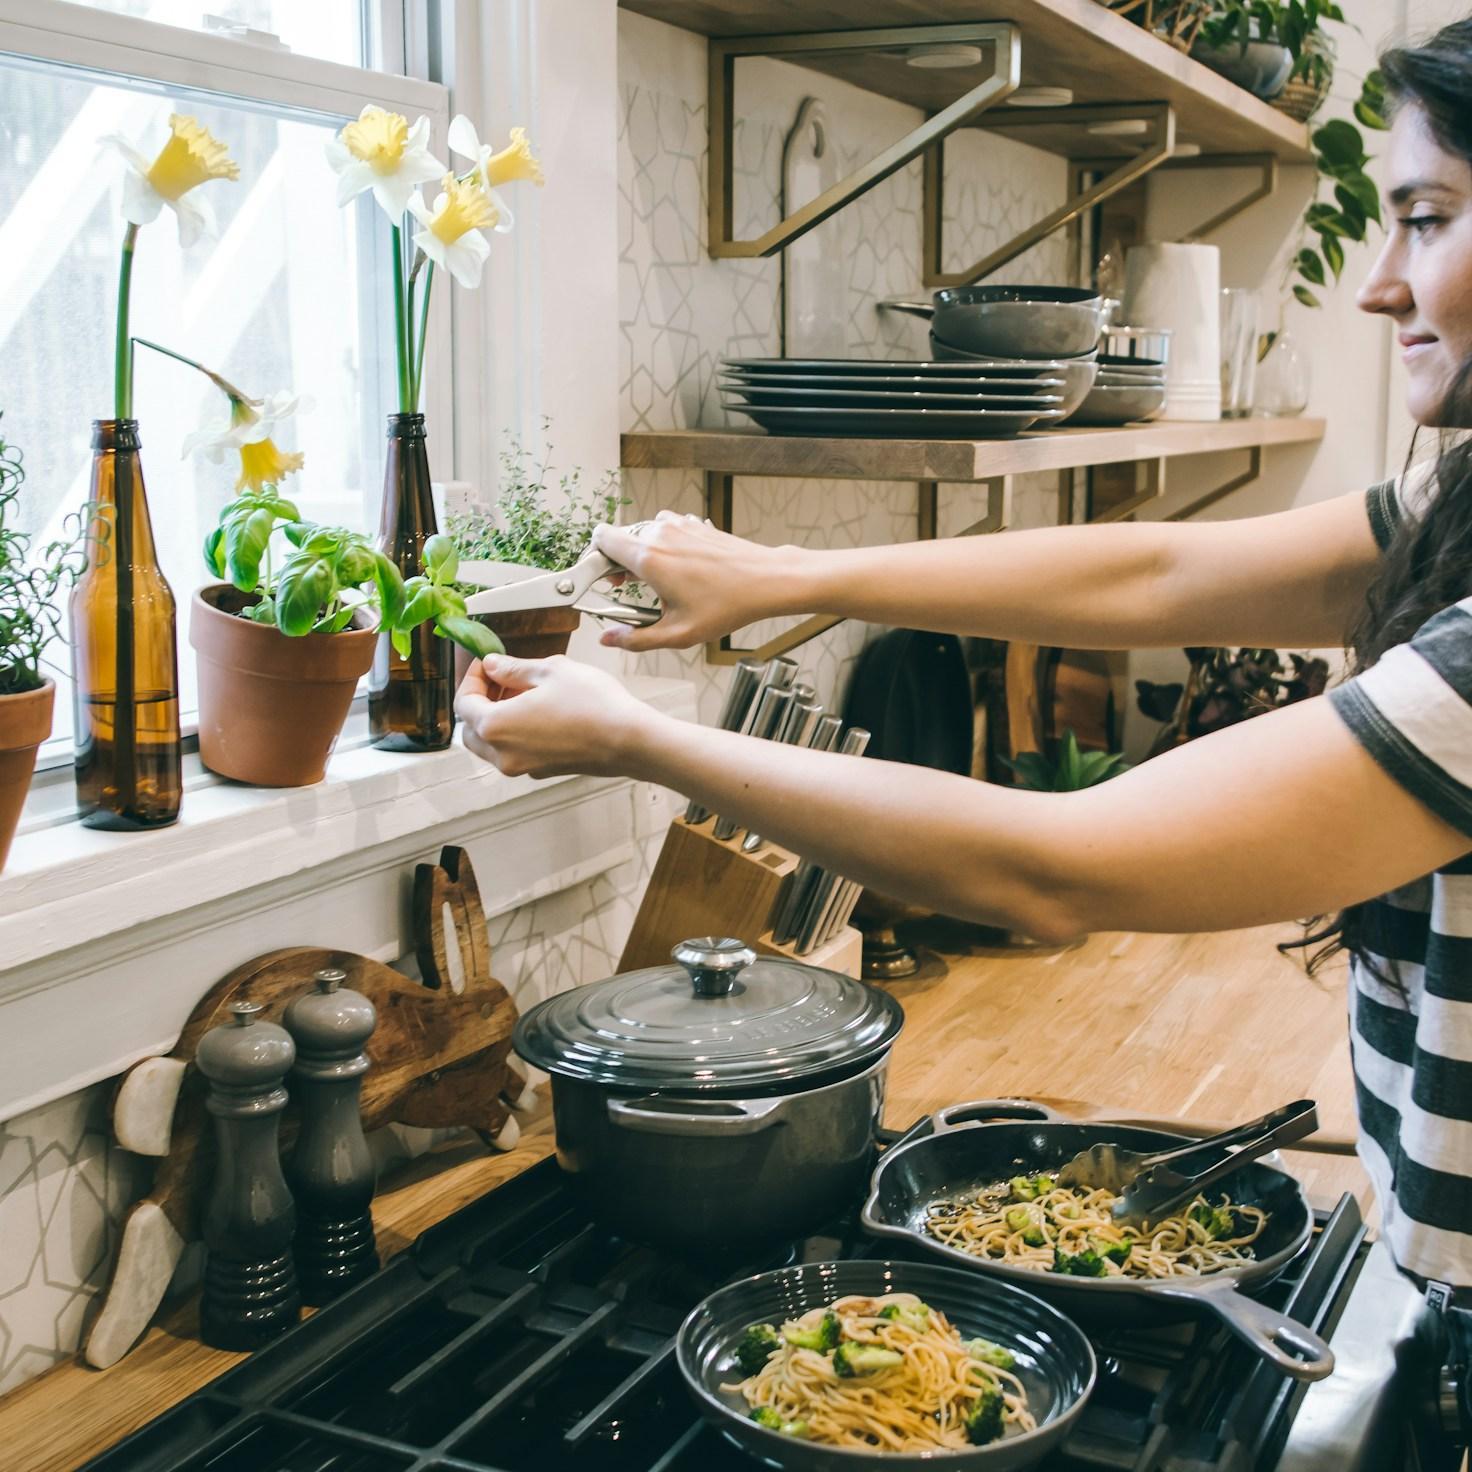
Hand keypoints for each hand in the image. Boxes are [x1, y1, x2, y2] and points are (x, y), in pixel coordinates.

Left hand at [454, 654, 655, 778]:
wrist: (630, 740)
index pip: (464, 703)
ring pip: (491, 744)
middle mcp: (503, 754)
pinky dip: (514, 732)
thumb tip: (493, 666)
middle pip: (471, 729)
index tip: (487, 663)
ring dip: (496, 718)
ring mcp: (523, 767)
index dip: (472, 678)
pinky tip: (538, 710)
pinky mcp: (542, 771)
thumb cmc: (594, 705)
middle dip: (480, 701)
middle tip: (501, 678)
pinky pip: (514, 752)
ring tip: (522, 692)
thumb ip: (513, 669)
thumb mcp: (550, 671)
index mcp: (496, 726)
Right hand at [592, 512, 796, 651]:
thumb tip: (608, 640)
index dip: (596, 559)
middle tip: (629, 588)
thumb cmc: (726, 605)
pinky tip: (678, 569)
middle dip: (618, 562)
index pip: (601, 538)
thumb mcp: (677, 633)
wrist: (765, 581)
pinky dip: (663, 545)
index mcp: (648, 557)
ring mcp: (679, 524)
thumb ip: (636, 638)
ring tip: (655, 580)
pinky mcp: (694, 523)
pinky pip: (666, 529)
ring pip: (643, 533)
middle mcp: (660, 533)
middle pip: (620, 538)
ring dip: (642, 553)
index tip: (604, 579)